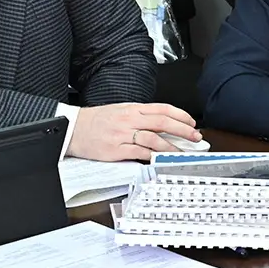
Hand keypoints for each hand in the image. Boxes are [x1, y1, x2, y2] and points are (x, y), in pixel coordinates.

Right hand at [70, 103, 199, 161]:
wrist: (73, 128)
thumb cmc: (96, 121)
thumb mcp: (120, 111)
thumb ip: (140, 116)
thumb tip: (161, 124)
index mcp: (133, 109)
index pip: (163, 109)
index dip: (181, 116)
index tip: (192, 123)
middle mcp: (130, 119)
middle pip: (163, 122)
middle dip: (183, 130)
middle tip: (196, 137)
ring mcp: (123, 135)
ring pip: (154, 138)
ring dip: (172, 146)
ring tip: (183, 152)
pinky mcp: (116, 150)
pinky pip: (139, 152)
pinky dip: (153, 156)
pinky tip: (162, 158)